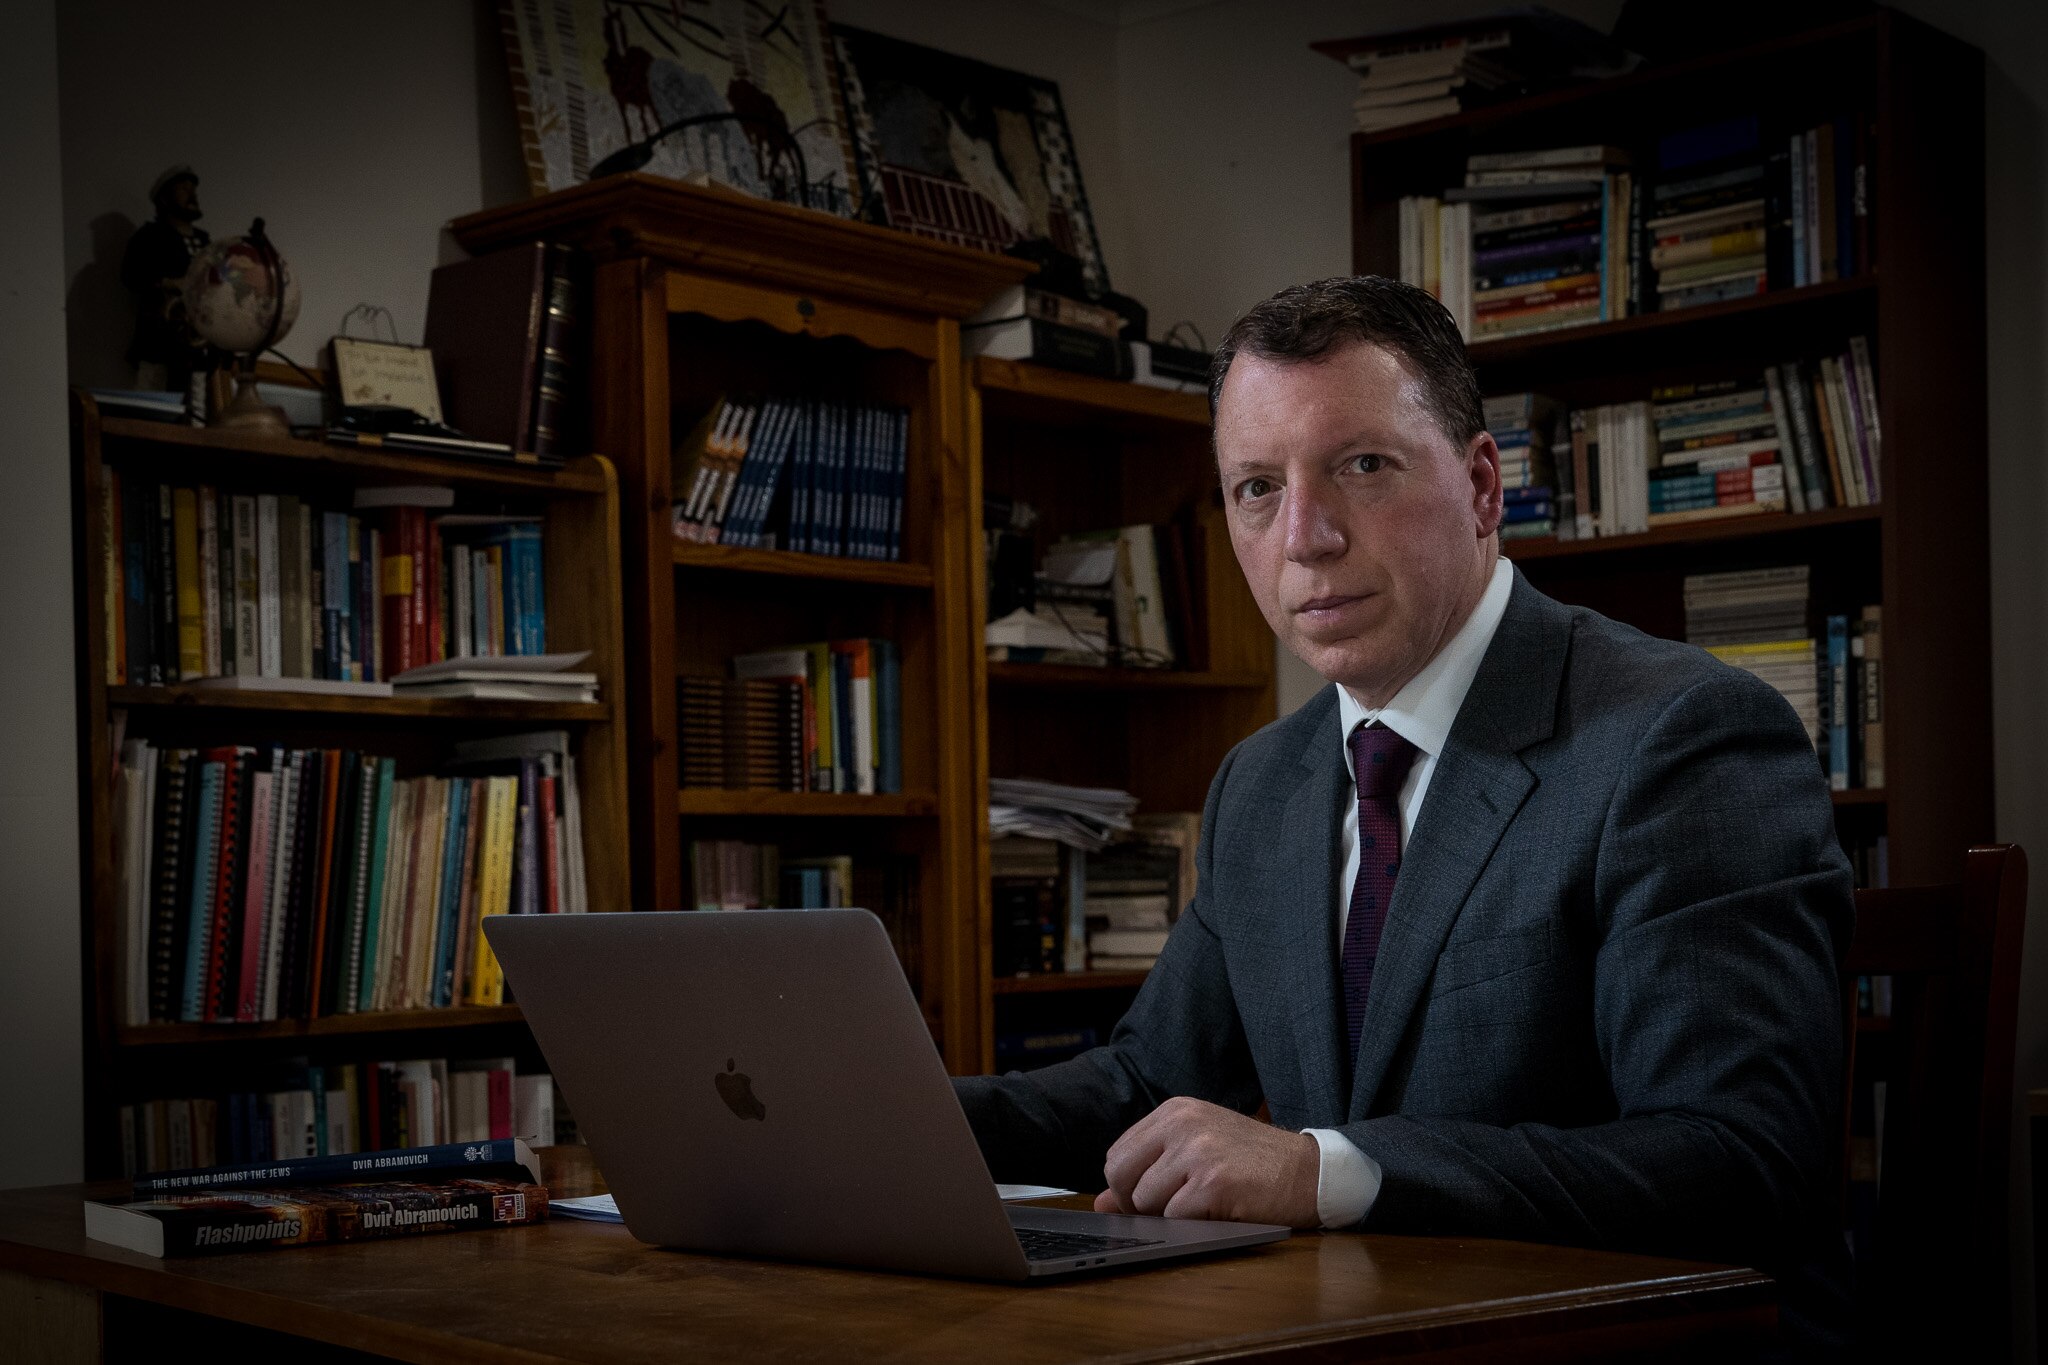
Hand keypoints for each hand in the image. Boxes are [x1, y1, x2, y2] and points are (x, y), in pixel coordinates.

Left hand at [1092, 1096, 1320, 1227]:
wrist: (1308, 1170)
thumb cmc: (1253, 1162)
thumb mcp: (1197, 1151)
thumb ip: (1148, 1170)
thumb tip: (1101, 1203)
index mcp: (1175, 1111)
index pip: (1117, 1154)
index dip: (1124, 1187)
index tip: (1146, 1201)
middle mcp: (1182, 1124)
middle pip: (1120, 1176)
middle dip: (1136, 1204)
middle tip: (1169, 1210)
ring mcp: (1197, 1151)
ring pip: (1146, 1201)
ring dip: (1168, 1216)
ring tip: (1202, 1206)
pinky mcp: (1213, 1183)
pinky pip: (1175, 1218)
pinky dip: (1191, 1225)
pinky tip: (1218, 1211)